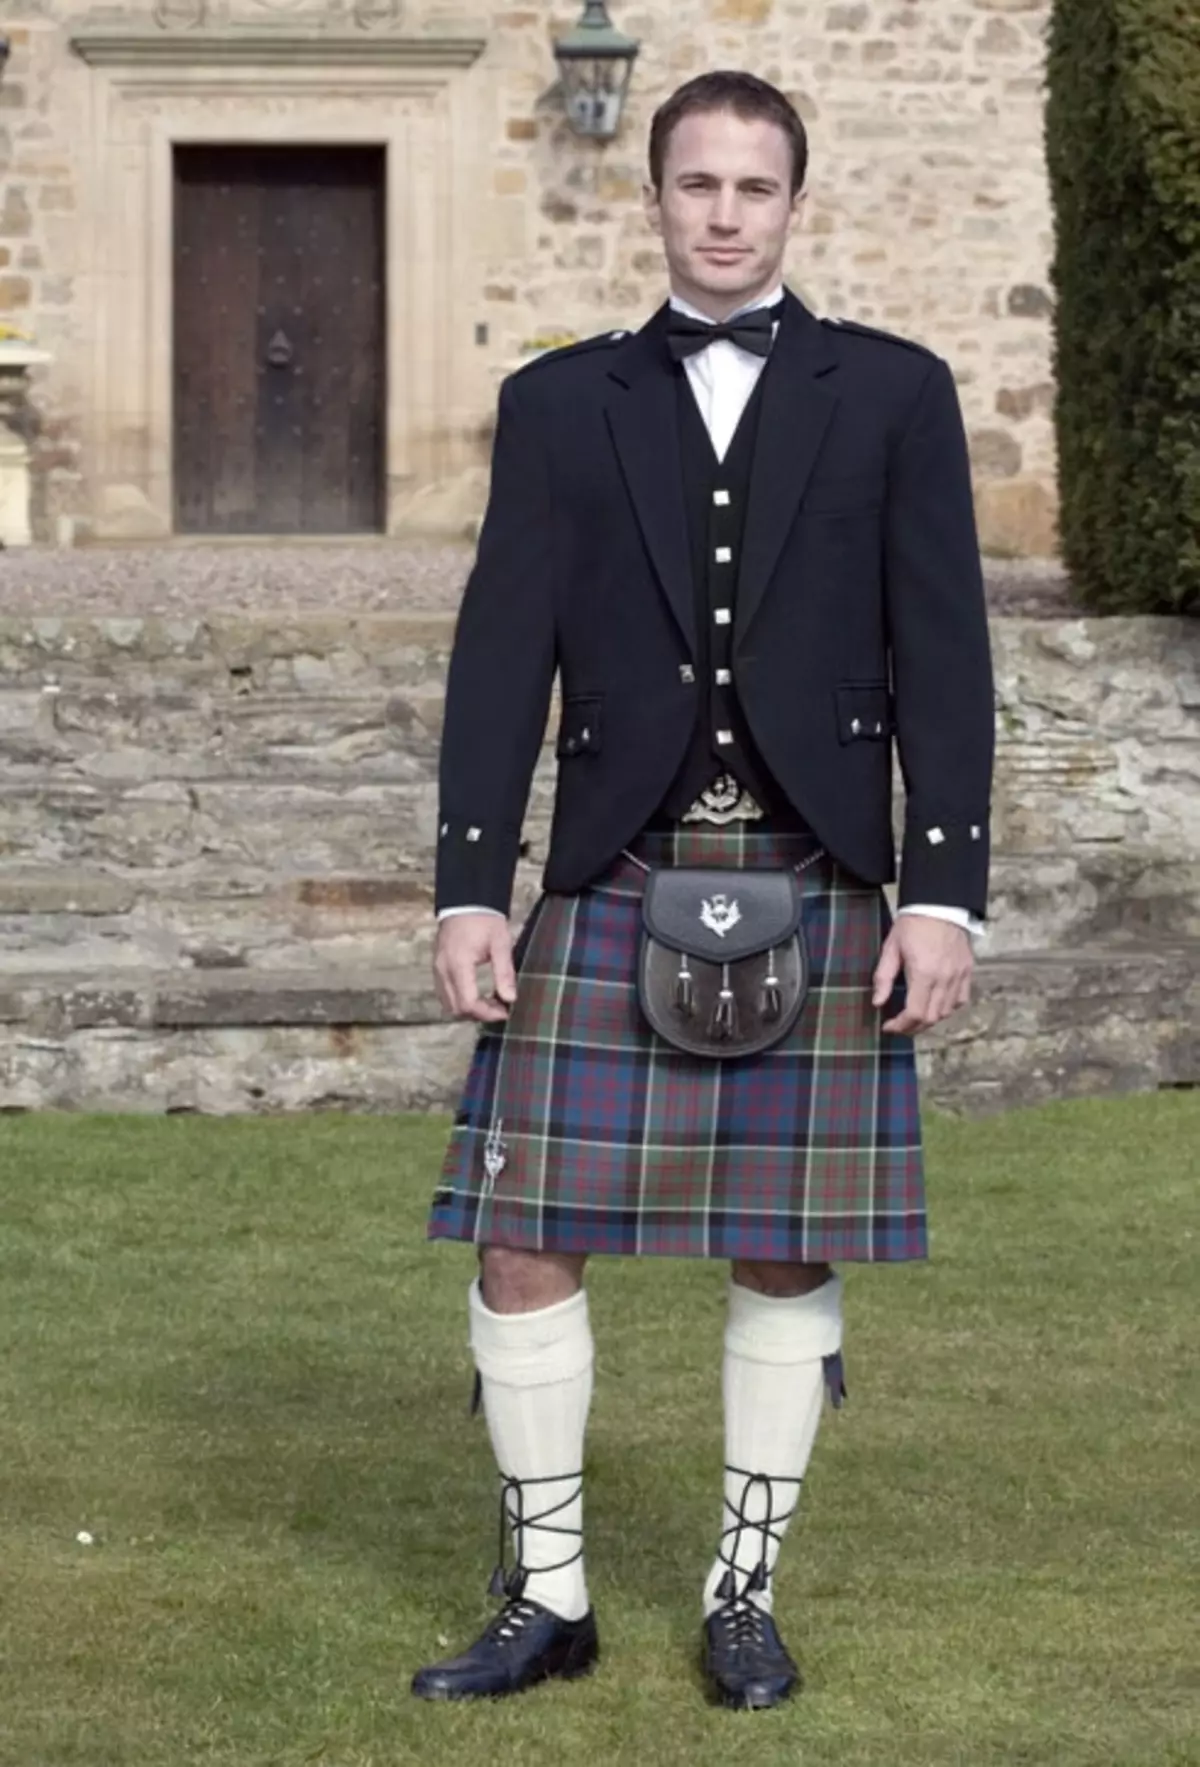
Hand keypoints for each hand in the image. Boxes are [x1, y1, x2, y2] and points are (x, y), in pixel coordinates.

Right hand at [434, 913, 517, 1023]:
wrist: (466, 901)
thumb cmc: (484, 919)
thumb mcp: (500, 944)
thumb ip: (504, 972)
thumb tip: (510, 998)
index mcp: (459, 964)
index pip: (468, 1003)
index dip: (487, 1013)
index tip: (505, 1011)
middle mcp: (443, 970)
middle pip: (456, 1009)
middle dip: (479, 1014)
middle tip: (500, 1007)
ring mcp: (437, 969)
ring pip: (448, 1004)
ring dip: (469, 1009)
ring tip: (491, 1001)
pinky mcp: (437, 968)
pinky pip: (445, 994)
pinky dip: (461, 1000)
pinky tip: (478, 994)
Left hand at [872, 915, 973, 1035]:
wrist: (939, 904)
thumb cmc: (913, 924)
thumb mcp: (891, 948)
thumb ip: (884, 978)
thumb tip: (878, 1002)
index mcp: (923, 973)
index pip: (914, 1013)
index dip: (900, 1026)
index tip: (889, 1026)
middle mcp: (944, 978)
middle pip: (931, 1018)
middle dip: (912, 1027)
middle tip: (899, 1026)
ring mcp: (958, 975)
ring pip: (946, 1012)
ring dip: (929, 1019)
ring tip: (915, 1017)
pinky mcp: (967, 970)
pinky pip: (960, 1000)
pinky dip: (948, 1008)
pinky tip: (935, 1004)